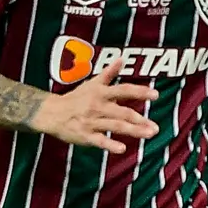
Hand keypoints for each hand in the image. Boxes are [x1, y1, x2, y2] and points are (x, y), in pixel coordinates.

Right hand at [29, 61, 158, 153]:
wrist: (52, 113)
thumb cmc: (75, 98)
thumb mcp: (92, 83)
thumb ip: (109, 73)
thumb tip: (121, 58)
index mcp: (101, 93)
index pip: (123, 90)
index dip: (140, 92)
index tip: (155, 95)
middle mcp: (97, 106)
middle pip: (122, 112)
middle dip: (140, 119)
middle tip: (156, 127)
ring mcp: (91, 121)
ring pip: (115, 126)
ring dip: (133, 131)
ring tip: (149, 134)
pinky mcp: (85, 136)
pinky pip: (99, 141)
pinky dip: (110, 145)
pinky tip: (122, 149)